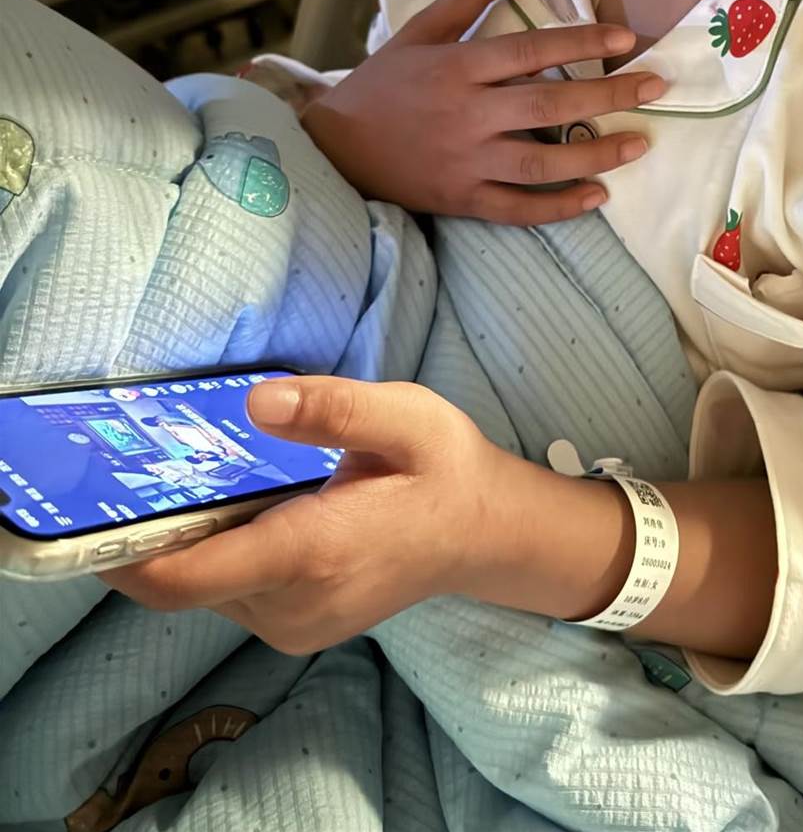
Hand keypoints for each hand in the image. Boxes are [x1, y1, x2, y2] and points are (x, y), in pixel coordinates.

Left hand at [104, 376, 513, 652]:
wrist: (487, 533)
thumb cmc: (445, 470)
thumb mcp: (403, 416)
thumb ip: (332, 408)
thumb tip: (255, 402)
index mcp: (312, 551)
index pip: (185, 578)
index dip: (125, 554)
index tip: (88, 513)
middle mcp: (294, 603)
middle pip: (185, 582)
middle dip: (155, 530)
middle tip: (142, 466)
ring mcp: (295, 624)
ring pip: (205, 590)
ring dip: (189, 542)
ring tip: (196, 478)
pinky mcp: (298, 627)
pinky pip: (232, 595)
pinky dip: (219, 555)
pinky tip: (241, 507)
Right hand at [301, 0, 664, 222]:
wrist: (332, 148)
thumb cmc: (380, 86)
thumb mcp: (417, 34)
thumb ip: (465, 2)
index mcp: (457, 68)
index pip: (530, 51)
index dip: (580, 44)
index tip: (625, 41)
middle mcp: (466, 114)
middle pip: (548, 105)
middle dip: (608, 96)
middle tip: (654, 87)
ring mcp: (465, 162)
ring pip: (541, 162)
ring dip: (595, 154)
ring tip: (639, 145)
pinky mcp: (461, 200)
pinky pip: (518, 209)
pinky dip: (559, 207)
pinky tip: (596, 197)